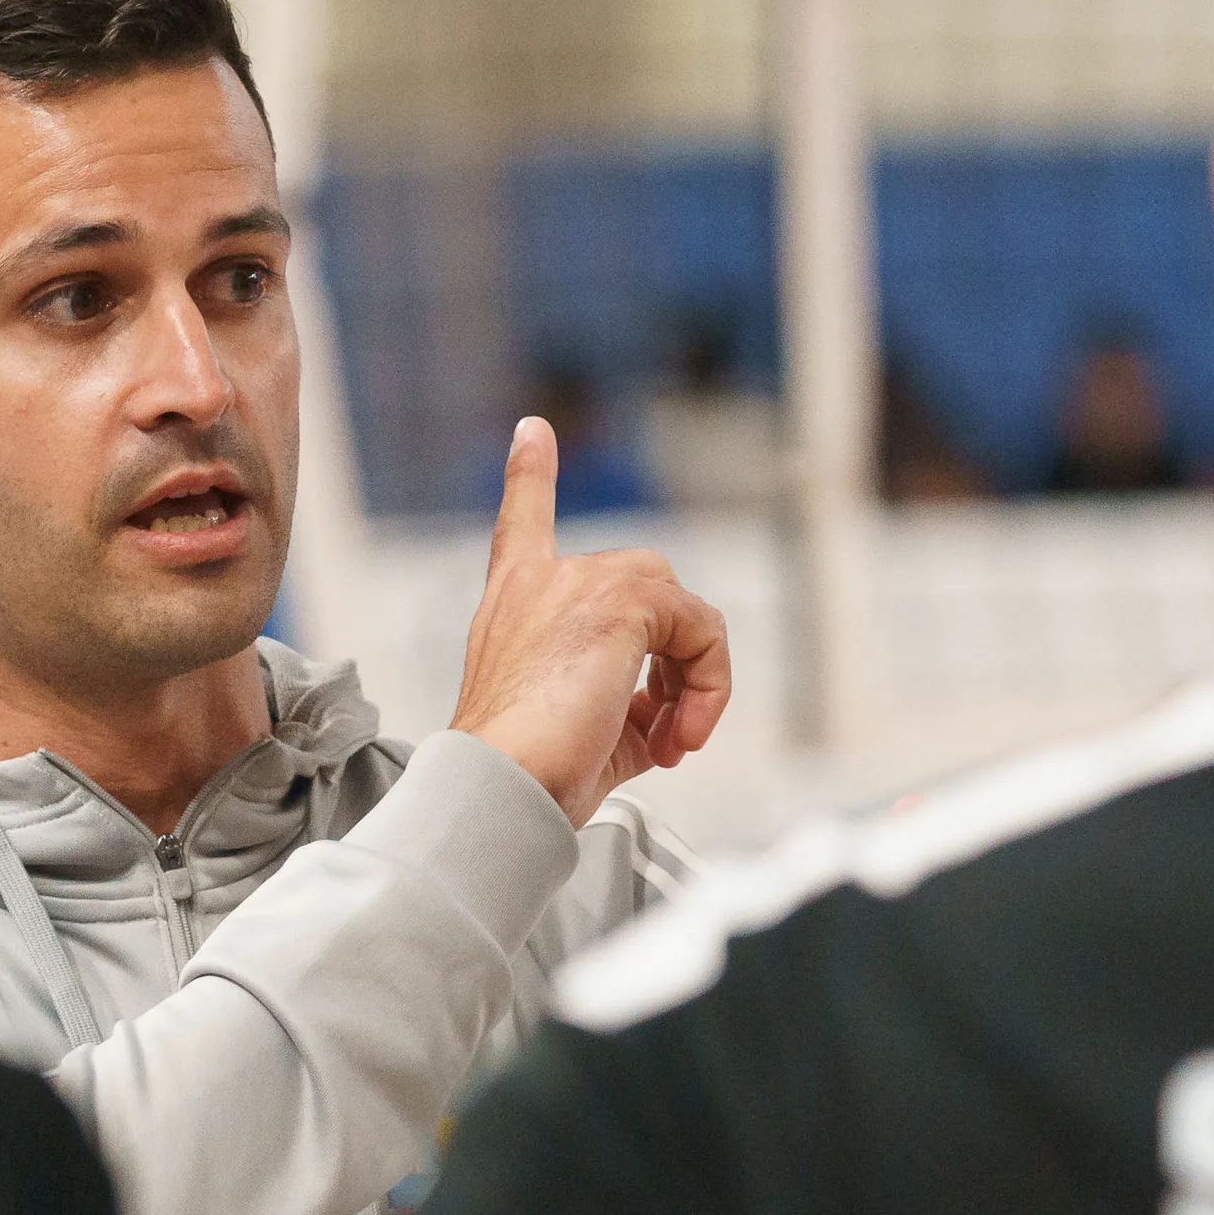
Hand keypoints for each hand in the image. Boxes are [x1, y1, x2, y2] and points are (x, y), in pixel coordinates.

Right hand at [448, 419, 730, 824]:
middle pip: (646, 586)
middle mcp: (540, 581)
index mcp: (513, 605)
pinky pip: (702, 630)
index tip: (533, 432)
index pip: (521, 525)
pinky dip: (709, 686)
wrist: (504, 782)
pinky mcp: (623, 599)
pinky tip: (680, 735)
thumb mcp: (577, 731)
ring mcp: (581, 581)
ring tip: (672, 742)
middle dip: (672, 662)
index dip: (529, 475)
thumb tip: (669, 713)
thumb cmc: (529, 774)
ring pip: (680, 609)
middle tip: (664, 735)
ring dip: (695, 679)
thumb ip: (627, 705)